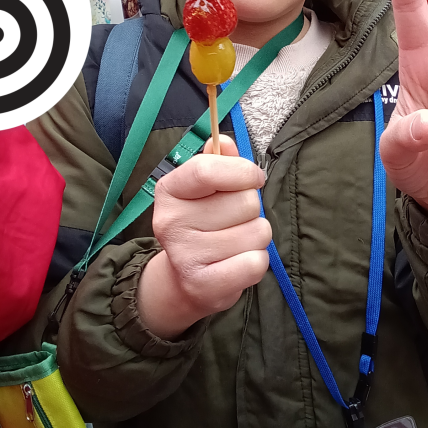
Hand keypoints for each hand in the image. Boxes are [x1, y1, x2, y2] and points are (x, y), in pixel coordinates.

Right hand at [138, 136, 271, 339]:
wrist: (184, 280)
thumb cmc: (202, 224)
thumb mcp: (204, 189)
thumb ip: (218, 161)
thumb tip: (225, 141)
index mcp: (170, 190)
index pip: (209, 169)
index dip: (243, 171)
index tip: (254, 178)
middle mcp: (171, 222)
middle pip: (246, 202)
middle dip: (252, 210)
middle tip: (234, 221)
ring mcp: (185, 256)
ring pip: (257, 232)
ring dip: (256, 237)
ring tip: (235, 243)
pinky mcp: (203, 285)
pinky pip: (255, 263)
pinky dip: (256, 262)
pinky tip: (237, 263)